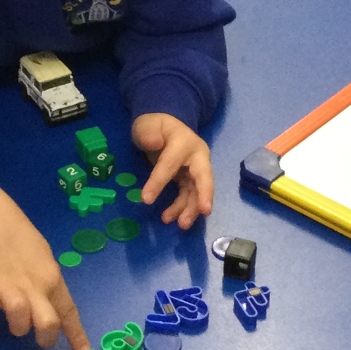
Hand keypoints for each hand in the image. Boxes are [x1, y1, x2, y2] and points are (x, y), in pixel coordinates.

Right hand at [0, 182, 91, 349]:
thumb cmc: (19, 242)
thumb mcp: (43, 262)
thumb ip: (47, 286)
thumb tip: (55, 312)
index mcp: (51, 279)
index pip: (67, 311)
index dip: (76, 334)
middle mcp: (32, 285)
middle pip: (47, 320)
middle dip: (45, 337)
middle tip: (37, 338)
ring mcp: (6, 285)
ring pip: (18, 314)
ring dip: (17, 325)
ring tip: (10, 320)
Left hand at [131, 113, 212, 228]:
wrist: (164, 126)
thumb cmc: (155, 126)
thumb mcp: (147, 125)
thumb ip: (148, 133)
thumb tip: (153, 142)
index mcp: (184, 142)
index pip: (171, 164)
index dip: (159, 181)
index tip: (146, 199)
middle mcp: (197, 156)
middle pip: (204, 177)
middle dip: (204, 195)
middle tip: (204, 211)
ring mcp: (196, 169)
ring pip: (197, 191)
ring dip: (190, 208)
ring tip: (180, 224)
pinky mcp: (191, 180)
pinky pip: (189, 195)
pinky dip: (182, 208)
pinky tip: (170, 217)